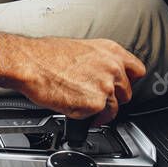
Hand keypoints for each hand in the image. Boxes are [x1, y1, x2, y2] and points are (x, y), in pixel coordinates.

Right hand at [0, 33, 145, 124]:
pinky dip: (88, 117)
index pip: (137, 70)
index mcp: (110, 50)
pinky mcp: (95, 104)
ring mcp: (106, 87)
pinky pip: (98, 117)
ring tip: (85, 107)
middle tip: (99, 98)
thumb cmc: (46, 55)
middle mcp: (113, 67)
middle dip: (114, 98)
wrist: (30, 64)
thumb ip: (98, 62)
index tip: (122, 86)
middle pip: (127, 92)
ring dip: (101, 111)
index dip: (129, 81)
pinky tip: (76, 109)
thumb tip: (100, 73)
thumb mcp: (80, 49)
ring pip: (114, 108)